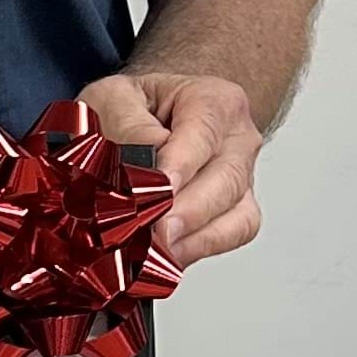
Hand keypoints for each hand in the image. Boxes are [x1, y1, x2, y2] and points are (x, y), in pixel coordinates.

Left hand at [78, 69, 261, 268]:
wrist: (143, 118)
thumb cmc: (131, 108)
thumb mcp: (114, 99)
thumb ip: (128, 126)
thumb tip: (144, 163)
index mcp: (214, 101)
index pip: (203, 134)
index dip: (180, 166)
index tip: (155, 191)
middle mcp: (237, 139)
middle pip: (226, 180)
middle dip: (186, 212)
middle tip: (153, 232)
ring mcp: (242, 177)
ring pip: (236, 214)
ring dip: (192, 237)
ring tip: (153, 250)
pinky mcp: (235, 211)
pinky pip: (231, 235)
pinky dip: (198, 249)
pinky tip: (165, 256)